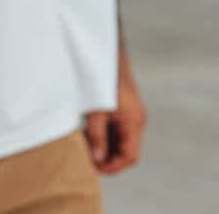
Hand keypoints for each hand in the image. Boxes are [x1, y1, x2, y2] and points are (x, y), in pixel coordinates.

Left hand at [84, 49, 146, 174]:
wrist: (106, 50)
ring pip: (118, 139)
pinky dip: (102, 134)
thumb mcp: (96, 108)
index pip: (130, 155)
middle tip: (86, 159)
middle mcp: (134, 119)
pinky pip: (113, 128)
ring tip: (84, 146)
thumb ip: (97, 134)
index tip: (94, 168)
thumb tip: (97, 159)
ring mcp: (128, 113)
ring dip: (103, 145)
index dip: (113, 166)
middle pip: (125, 149)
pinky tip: (86, 133)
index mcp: (134, 121)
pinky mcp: (120, 106)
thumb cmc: (102, 77)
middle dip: (107, 157)